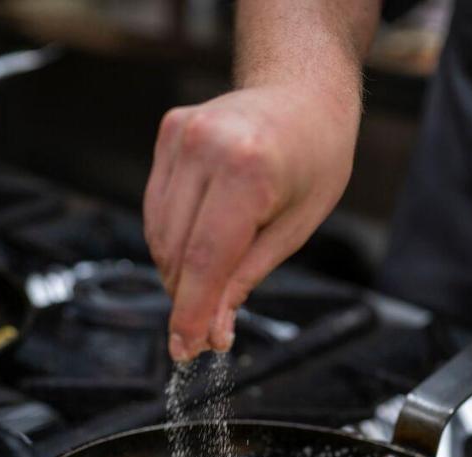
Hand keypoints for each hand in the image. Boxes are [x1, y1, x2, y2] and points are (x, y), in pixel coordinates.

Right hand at [143, 83, 359, 360]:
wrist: (305, 91)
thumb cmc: (315, 158)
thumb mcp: (294, 228)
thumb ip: (245, 279)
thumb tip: (211, 331)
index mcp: (248, 170)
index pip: (205, 260)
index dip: (190, 313)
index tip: (185, 349)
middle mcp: (207, 147)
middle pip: (175, 251)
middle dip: (186, 298)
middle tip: (203, 331)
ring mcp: (182, 135)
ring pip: (158, 233)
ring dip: (176, 272)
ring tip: (206, 288)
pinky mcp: (169, 132)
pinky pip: (156, 206)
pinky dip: (171, 239)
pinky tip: (198, 248)